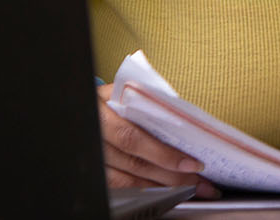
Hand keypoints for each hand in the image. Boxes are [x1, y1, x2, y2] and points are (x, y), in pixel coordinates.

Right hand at [96, 84, 218, 197]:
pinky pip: (120, 187)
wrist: (81, 106)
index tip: (192, 163)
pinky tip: (165, 188)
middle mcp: (94, 138)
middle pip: (134, 164)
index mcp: (100, 112)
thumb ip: (148, 101)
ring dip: (161, 186)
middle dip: (171, 175)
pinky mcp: (95, 171)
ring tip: (188, 187)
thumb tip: (183, 119)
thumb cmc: (108, 98)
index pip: (133, 138)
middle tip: (198, 180)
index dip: (164, 154)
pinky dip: (145, 188)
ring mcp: (92, 158)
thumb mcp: (122, 91)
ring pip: (127, 180)